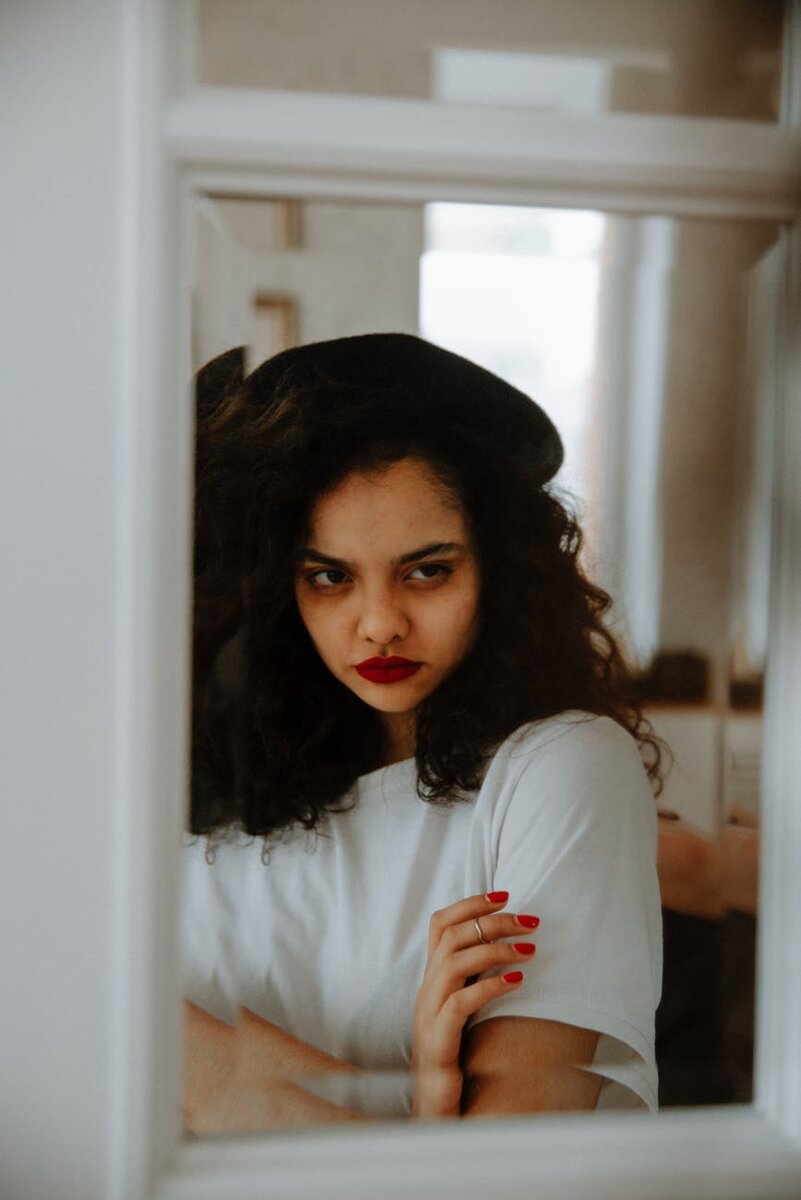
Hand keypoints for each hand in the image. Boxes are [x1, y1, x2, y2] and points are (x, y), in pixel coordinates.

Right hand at [411, 891, 538, 1117]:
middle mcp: (425, 990)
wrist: (434, 1108)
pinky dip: (490, 985)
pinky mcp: (438, 1040)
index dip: (470, 903)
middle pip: (451, 936)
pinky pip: (460, 1003)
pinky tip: (518, 981)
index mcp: (431, 979)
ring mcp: (428, 1014)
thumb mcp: (464, 1011)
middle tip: (530, 921)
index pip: (440, 924)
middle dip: (493, 921)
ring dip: (496, 949)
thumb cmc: (456, 1057)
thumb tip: (509, 949)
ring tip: (530, 949)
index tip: (505, 894)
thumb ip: (476, 980)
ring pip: (454, 962)